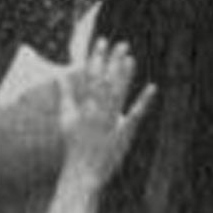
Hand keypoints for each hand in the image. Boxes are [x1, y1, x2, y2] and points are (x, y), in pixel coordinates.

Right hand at [58, 35, 155, 189]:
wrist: (82, 171)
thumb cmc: (74, 144)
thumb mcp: (66, 117)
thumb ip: (65, 95)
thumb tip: (60, 75)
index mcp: (84, 106)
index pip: (91, 77)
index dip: (97, 58)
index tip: (102, 41)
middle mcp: (96, 112)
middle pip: (106, 82)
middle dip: (113, 62)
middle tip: (121, 44)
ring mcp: (110, 122)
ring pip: (118, 94)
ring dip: (125, 76)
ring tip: (131, 58)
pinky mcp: (124, 133)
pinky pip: (135, 114)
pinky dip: (144, 101)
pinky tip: (152, 87)